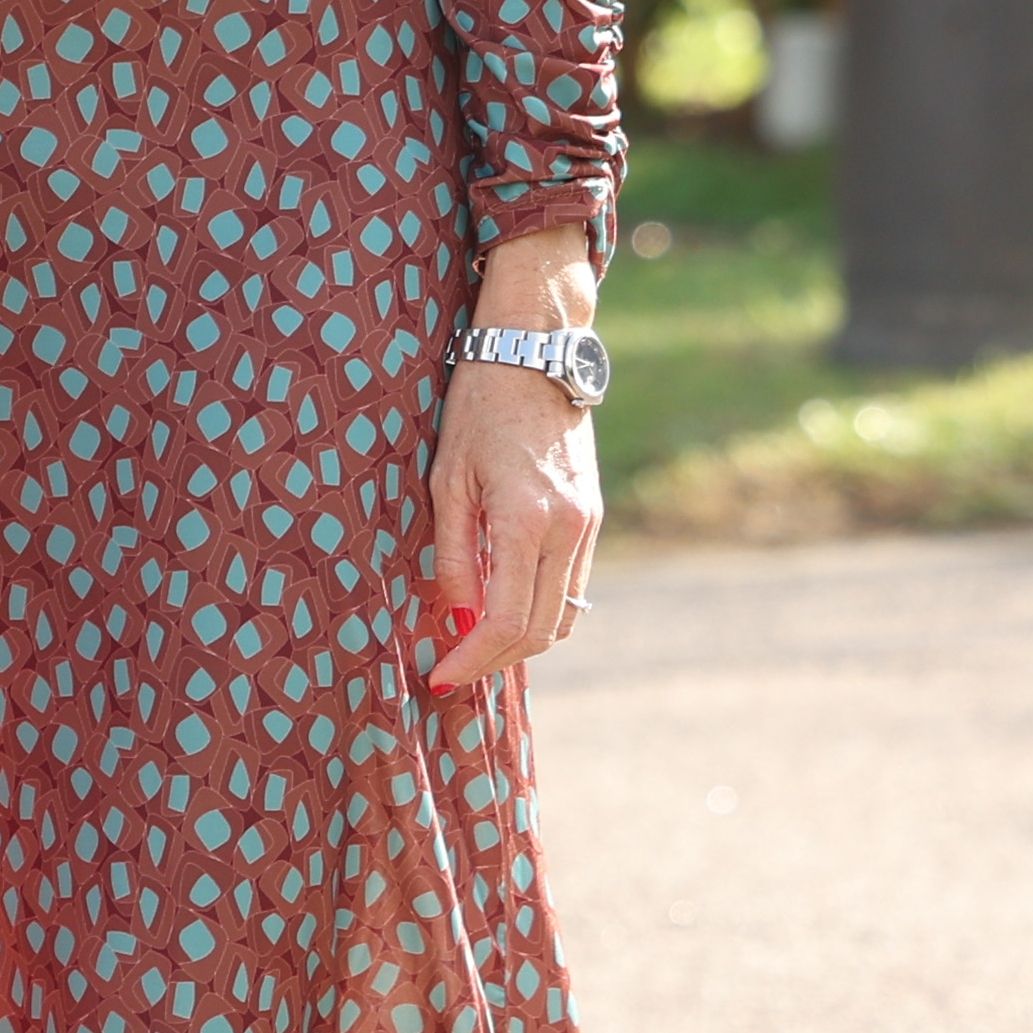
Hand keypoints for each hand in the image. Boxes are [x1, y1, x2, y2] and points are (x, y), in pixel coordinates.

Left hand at [423, 229, 606, 691]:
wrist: (535, 356)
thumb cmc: (477, 410)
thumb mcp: (448, 481)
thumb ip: (456, 555)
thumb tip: (455, 617)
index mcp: (527, 523)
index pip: (504, 622)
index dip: (472, 659)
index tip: (440, 676)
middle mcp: (568, 532)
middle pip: (539, 632)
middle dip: (494, 660)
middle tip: (452, 668)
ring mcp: (588, 527)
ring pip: (562, 615)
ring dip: (520, 640)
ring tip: (472, 642)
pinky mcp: (592, 519)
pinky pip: (571, 586)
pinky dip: (539, 608)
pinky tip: (501, 606)